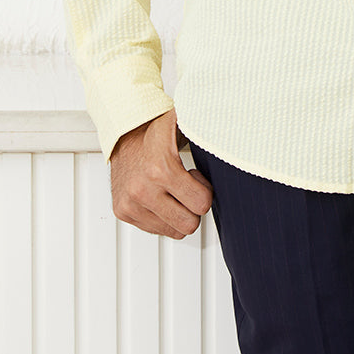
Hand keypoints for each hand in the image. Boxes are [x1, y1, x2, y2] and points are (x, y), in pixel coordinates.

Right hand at [109, 108, 212, 238]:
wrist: (122, 135)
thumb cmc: (155, 131)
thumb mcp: (182, 121)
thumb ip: (206, 125)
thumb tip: (231, 124)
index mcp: (160, 169)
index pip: (201, 203)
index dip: (205, 191)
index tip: (196, 177)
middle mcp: (142, 189)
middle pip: (189, 224)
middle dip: (193, 208)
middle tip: (187, 188)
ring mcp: (131, 203)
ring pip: (173, 232)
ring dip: (178, 214)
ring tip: (172, 191)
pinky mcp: (122, 212)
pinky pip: (156, 231)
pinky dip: (163, 217)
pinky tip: (160, 196)